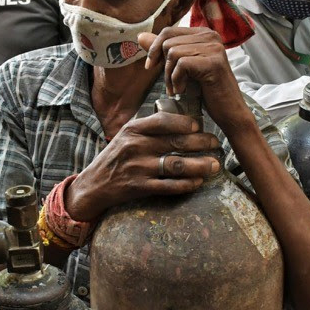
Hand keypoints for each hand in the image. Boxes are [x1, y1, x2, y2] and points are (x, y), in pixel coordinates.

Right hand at [65, 112, 220, 220]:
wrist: (93, 185)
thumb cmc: (115, 158)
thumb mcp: (125, 136)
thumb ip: (148, 128)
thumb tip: (181, 121)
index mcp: (133, 130)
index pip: (163, 121)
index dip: (184, 122)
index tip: (199, 125)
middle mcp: (135, 146)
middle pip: (175, 142)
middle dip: (201, 143)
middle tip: (216, 144)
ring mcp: (138, 168)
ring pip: (177, 165)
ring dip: (200, 165)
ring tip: (215, 165)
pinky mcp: (140, 188)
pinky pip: (169, 186)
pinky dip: (187, 184)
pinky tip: (198, 182)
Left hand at [141, 27, 255, 136]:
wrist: (229, 112)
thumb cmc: (206, 91)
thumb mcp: (182, 67)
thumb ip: (163, 50)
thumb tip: (140, 36)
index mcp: (203, 33)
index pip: (168, 31)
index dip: (154, 49)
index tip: (151, 66)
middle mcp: (211, 35)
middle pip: (168, 42)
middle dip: (163, 67)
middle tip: (171, 85)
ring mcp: (214, 48)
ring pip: (173, 53)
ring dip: (170, 76)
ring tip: (178, 89)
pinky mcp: (213, 62)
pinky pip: (181, 65)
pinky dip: (177, 81)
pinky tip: (184, 91)